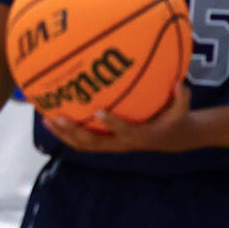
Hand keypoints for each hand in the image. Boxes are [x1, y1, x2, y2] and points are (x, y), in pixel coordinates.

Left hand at [42, 83, 196, 152]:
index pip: (125, 132)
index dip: (112, 124)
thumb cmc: (173, 120)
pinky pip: (82, 140)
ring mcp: (111, 144)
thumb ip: (181, 98)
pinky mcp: (104, 142)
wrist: (171, 139)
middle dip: (75, 132)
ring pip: (83, 145)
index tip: (99, 111)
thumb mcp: (182, 111)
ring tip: (46, 119)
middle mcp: (122, 144)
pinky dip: (66, 132)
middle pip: (94, 143)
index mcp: (141, 136)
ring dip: (64, 134)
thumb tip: (180, 83)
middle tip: (59, 118)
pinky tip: (50, 118)